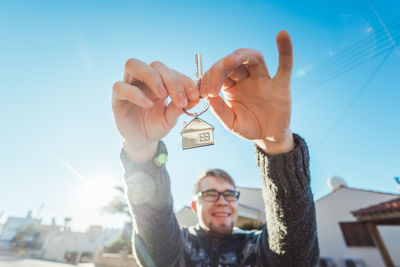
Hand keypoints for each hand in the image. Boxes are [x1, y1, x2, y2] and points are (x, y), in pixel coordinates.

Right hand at [112, 59, 198, 161]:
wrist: (142, 141)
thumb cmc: (157, 126)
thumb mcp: (171, 118)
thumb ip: (180, 107)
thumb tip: (195, 98)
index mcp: (160, 81)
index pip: (172, 72)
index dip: (185, 81)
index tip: (195, 96)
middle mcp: (143, 79)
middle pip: (155, 65)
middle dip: (171, 80)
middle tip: (181, 99)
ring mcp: (129, 85)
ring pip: (133, 65)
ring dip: (151, 77)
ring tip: (163, 95)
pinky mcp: (117, 97)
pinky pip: (120, 87)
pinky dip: (135, 93)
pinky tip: (148, 104)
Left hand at [200, 31, 293, 154]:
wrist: (269, 138)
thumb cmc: (249, 127)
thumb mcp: (231, 123)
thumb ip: (221, 112)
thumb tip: (210, 99)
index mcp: (232, 86)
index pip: (218, 73)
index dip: (209, 79)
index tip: (205, 94)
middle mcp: (247, 79)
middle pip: (233, 62)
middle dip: (219, 69)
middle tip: (212, 87)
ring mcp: (264, 80)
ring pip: (254, 57)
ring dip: (241, 55)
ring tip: (230, 61)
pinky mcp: (281, 86)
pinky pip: (285, 65)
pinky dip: (285, 50)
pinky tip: (282, 35)